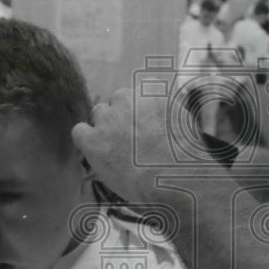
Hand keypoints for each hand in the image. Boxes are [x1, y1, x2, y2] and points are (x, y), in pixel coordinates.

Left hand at [72, 88, 215, 204]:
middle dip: (124, 116)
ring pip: (99, 114)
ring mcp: (108, 118)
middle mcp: (127, 97)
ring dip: (106, 128)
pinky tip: (99, 153)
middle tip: (135, 140)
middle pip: (118, 100)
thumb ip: (172, 109)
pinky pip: (80, 131)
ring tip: (121, 151)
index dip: (142, 109)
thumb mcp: (188, 121)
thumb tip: (168, 111)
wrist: (175, 178)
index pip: (140, 90)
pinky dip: (87, 141)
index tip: (148, 125)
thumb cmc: (187, 156)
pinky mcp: (93, 140)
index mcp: (151, 90)